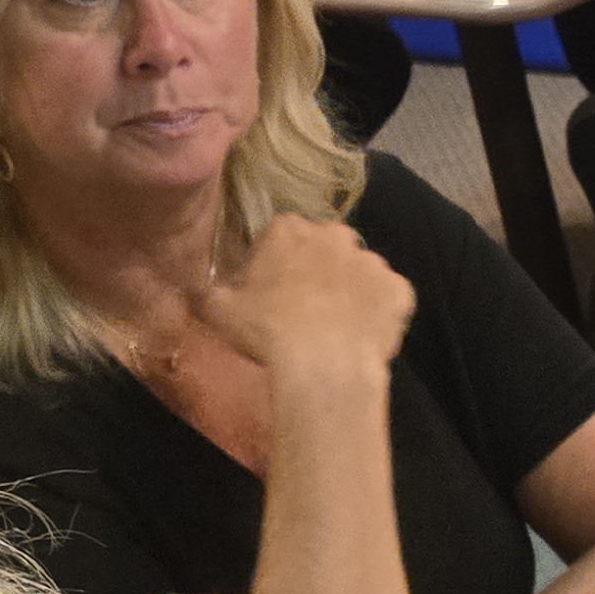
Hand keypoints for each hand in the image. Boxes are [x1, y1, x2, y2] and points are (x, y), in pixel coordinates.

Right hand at [198, 215, 413, 391]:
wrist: (324, 364)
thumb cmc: (266, 331)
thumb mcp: (217, 309)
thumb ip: (207, 290)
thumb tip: (194, 286)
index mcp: (289, 229)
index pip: (281, 237)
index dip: (275, 263)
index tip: (271, 291)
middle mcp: (336, 235)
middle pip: (326, 249)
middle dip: (318, 270)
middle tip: (307, 307)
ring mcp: (373, 261)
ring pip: (360, 272)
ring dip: (351, 290)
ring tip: (338, 325)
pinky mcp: (400, 290)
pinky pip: (390, 298)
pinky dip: (380, 312)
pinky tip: (364, 334)